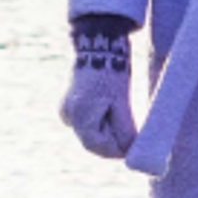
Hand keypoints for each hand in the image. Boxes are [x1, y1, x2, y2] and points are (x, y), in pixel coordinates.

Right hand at [61, 20, 139, 159]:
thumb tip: (130, 151)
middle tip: (131, 136)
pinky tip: (112, 108)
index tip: (131, 150)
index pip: (96, 147)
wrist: (98, 46)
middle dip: (112, 141)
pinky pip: (87, 122)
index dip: (115, 152)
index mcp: (80, 116)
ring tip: (122, 114)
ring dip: (107, 131)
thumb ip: (125, 130)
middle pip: (92, 141)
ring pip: (90, 132)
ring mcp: (66, 110)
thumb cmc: (113, 74)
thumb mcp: (122, 103)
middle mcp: (68, 116)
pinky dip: (101, 122)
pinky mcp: (69, 105)